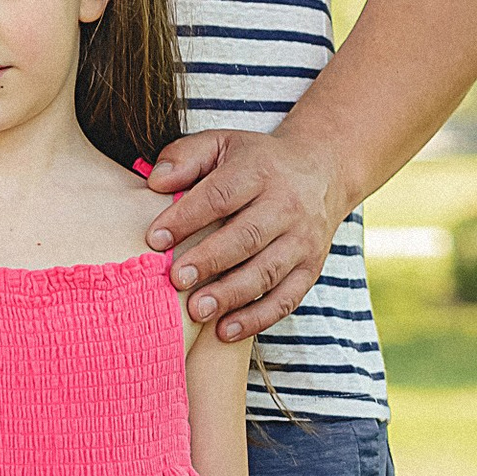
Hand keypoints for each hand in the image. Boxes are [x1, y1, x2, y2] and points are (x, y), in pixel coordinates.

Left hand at [143, 127, 346, 345]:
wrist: (321, 170)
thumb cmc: (255, 162)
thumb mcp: (221, 144)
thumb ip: (186, 157)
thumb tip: (155, 183)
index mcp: (260, 171)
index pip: (222, 194)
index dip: (188, 217)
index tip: (155, 240)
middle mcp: (287, 205)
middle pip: (248, 235)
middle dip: (211, 260)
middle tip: (177, 279)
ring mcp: (302, 239)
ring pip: (268, 270)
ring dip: (231, 295)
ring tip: (197, 311)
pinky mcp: (311, 267)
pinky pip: (287, 298)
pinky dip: (258, 318)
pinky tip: (226, 330)